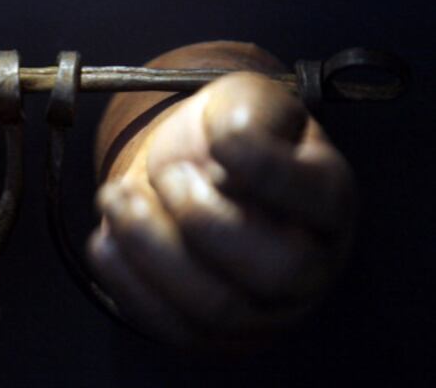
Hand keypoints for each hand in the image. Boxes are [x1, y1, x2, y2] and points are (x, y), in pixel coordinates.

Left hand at [89, 65, 353, 351]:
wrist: (190, 175)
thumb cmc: (224, 138)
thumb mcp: (244, 100)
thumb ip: (246, 114)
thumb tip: (231, 150)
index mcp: (329, 199)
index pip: (316, 198)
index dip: (261, 168)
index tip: (218, 139)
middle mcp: (311, 266)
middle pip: (274, 270)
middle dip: (200, 216)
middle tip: (164, 173)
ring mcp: (264, 311)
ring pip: (213, 306)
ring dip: (149, 247)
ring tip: (115, 198)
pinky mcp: (211, 335)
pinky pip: (170, 327)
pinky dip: (127, 282)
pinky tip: (106, 238)